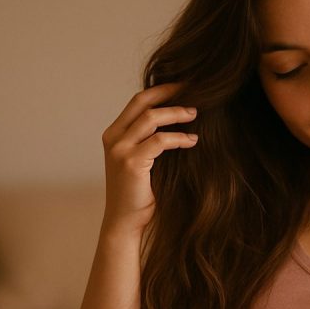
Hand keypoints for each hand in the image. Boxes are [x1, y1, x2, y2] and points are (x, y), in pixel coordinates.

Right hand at [100, 82, 198, 236]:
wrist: (124, 222)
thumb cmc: (138, 193)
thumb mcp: (142, 160)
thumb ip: (151, 139)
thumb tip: (181, 118)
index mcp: (114, 134)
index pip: (138, 100)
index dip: (162, 89)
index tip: (185, 86)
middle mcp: (113, 138)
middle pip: (143, 101)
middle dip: (170, 92)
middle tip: (194, 89)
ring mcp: (120, 149)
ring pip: (151, 117)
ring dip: (177, 113)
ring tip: (196, 114)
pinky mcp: (131, 162)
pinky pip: (160, 141)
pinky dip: (179, 138)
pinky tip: (193, 141)